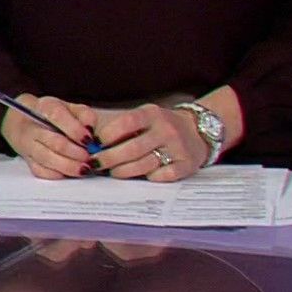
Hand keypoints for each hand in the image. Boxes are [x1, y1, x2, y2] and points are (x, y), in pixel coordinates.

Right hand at [0, 96, 97, 178]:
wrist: (24, 122)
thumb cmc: (51, 115)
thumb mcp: (69, 107)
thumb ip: (83, 114)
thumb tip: (91, 127)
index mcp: (44, 108)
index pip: (57, 116)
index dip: (75, 129)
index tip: (89, 139)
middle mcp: (33, 126)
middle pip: (54, 142)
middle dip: (75, 152)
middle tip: (89, 157)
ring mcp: (28, 145)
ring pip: (48, 159)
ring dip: (69, 166)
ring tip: (84, 168)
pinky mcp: (28, 161)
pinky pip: (42, 171)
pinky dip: (57, 174)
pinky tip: (70, 173)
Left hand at [92, 105, 207, 181]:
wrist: (197, 131)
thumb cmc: (161, 126)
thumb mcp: (145, 117)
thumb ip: (124, 127)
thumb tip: (93, 143)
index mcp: (153, 114)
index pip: (127, 122)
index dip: (108, 135)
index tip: (95, 144)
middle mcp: (166, 129)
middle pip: (133, 148)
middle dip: (110, 158)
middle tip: (96, 164)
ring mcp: (178, 147)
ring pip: (145, 164)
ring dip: (124, 171)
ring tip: (113, 172)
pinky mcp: (186, 164)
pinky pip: (163, 176)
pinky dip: (149, 178)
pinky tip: (141, 177)